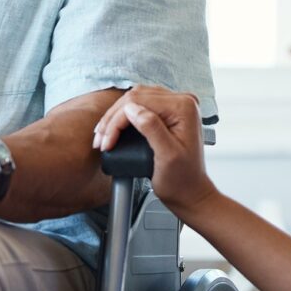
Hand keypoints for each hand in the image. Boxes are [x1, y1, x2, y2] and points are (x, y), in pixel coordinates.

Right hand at [92, 86, 219, 214]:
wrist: (190, 193)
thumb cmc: (182, 180)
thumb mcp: (167, 156)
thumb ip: (151, 128)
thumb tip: (131, 109)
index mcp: (184, 108)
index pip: (140, 101)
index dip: (117, 120)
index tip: (107, 141)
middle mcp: (182, 101)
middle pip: (136, 97)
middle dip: (113, 118)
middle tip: (100, 139)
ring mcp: (175, 106)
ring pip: (135, 99)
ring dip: (116, 116)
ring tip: (103, 134)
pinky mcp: (168, 113)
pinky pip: (140, 105)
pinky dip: (124, 116)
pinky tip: (114, 127)